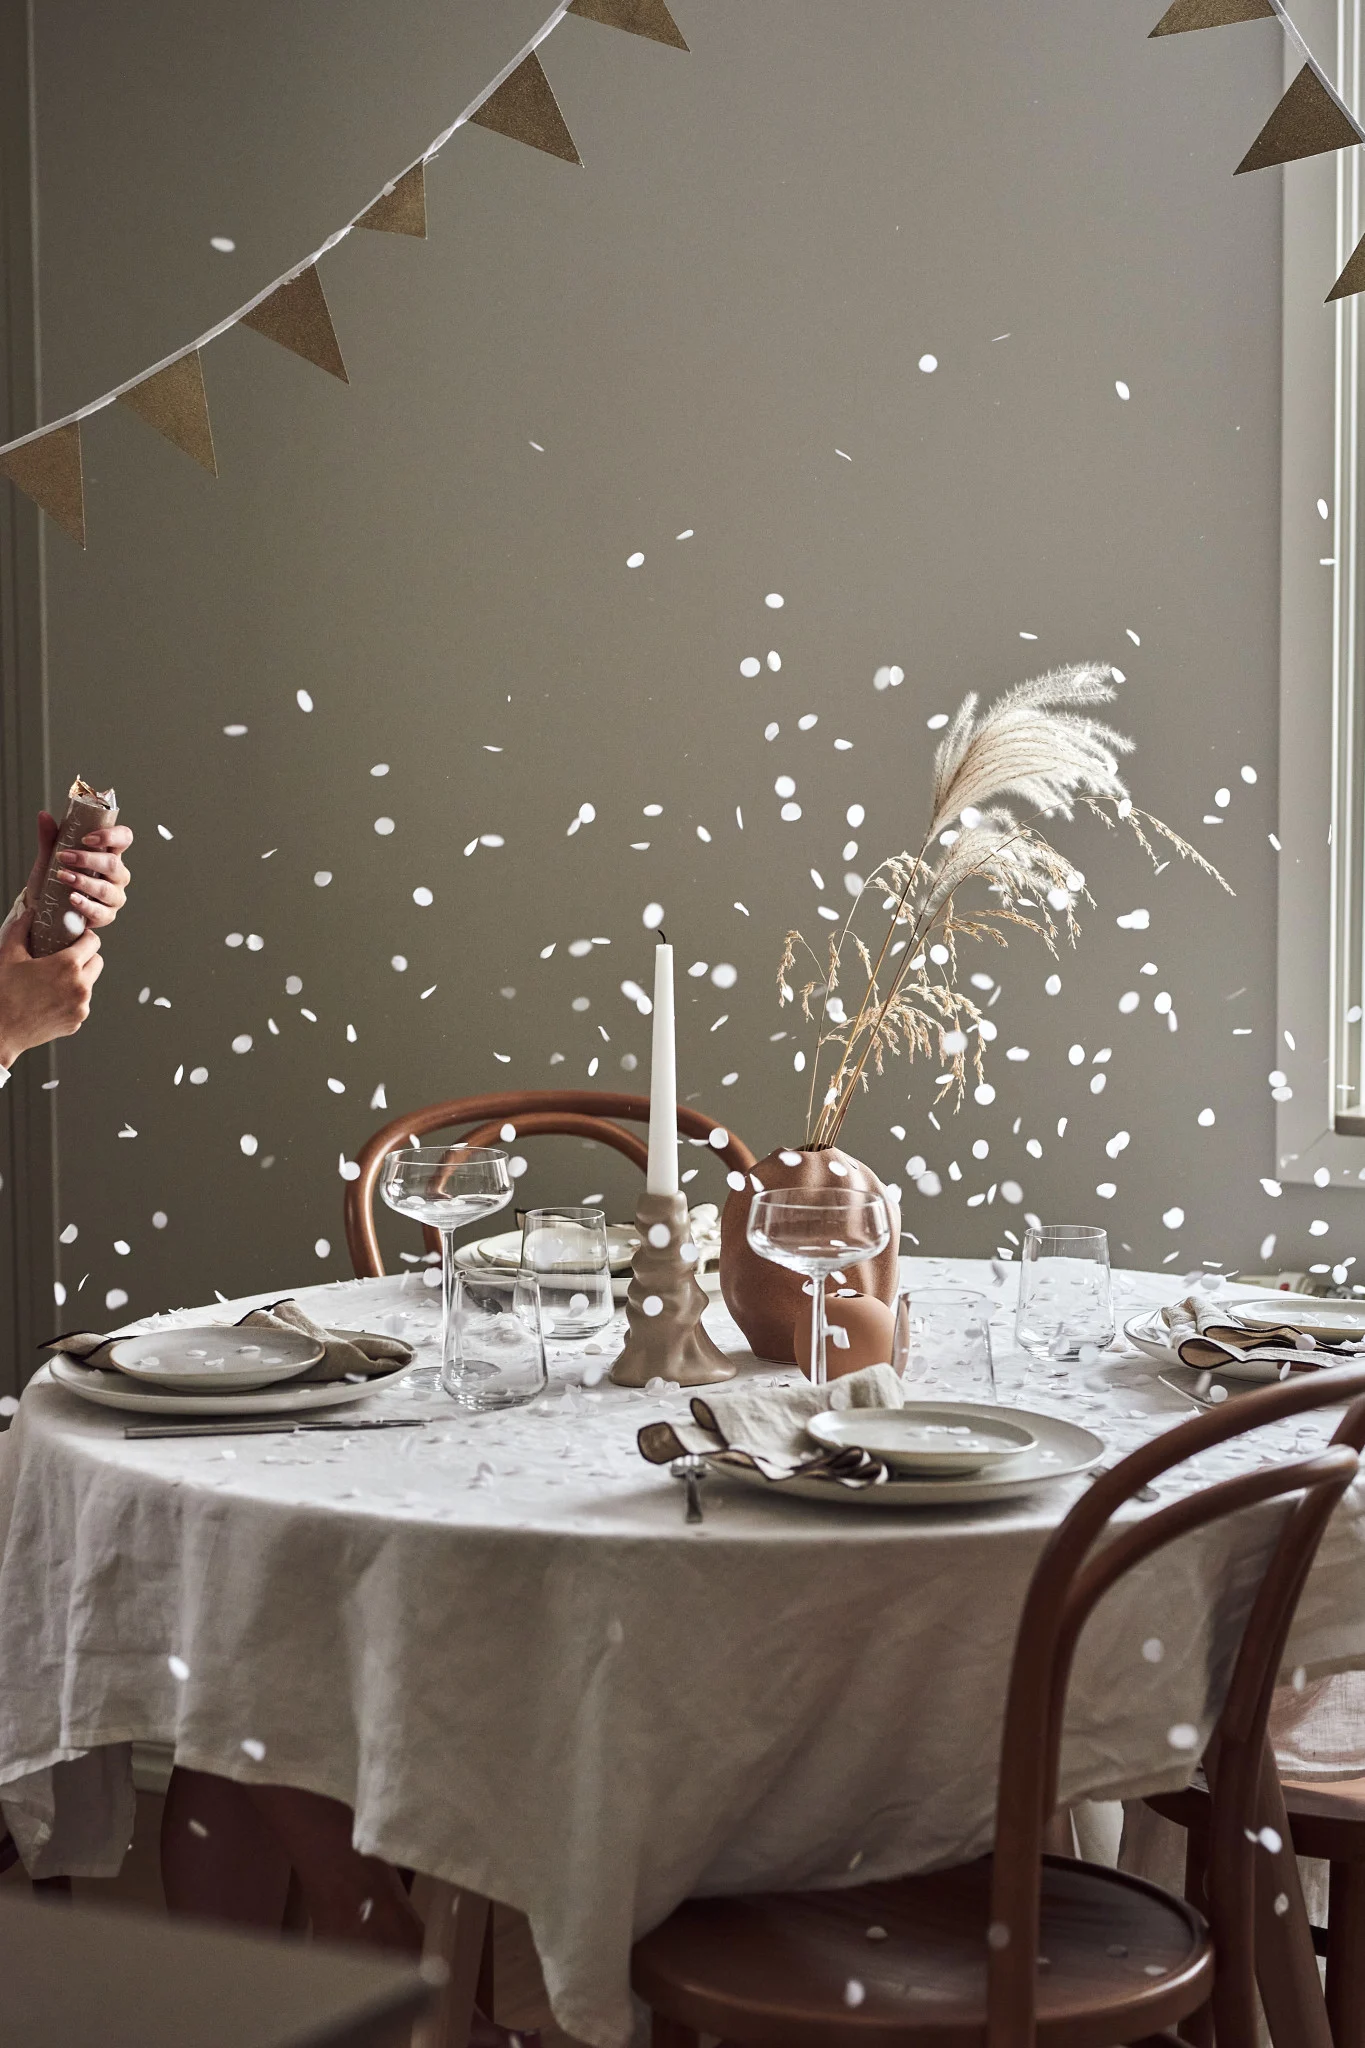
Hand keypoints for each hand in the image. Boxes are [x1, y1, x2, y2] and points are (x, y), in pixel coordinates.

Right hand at [0, 906, 102, 1068]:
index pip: (94, 943)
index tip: (76, 939)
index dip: (85, 938)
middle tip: (65, 958)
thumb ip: (22, 930)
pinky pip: (82, 1004)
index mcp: (68, 966)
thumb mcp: (9, 955)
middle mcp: (80, 986)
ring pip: (90, 984)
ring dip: (79, 979)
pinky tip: (52, 998)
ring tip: (55, 980)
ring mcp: (81, 1006)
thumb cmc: (4, 994)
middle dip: (85, 957)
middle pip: (97, 962)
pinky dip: (72, 999)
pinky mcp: (77, 1021)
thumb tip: (28, 914)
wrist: (1, 1030)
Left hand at [25, 810, 132, 932]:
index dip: (111, 836)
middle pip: (113, 864)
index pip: (124, 838)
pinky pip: (100, 912)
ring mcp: (114, 896)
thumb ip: (50, 837)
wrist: (44, 907)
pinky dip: (85, 905)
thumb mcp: (49, 857)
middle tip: (64, 857)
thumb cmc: (54, 880)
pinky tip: (72, 898)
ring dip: (83, 882)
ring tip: (63, 877)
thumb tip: (44, 816)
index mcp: (109, 854)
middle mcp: (116, 875)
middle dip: (87, 860)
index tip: (87, 838)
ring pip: (106, 888)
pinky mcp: (107, 916)